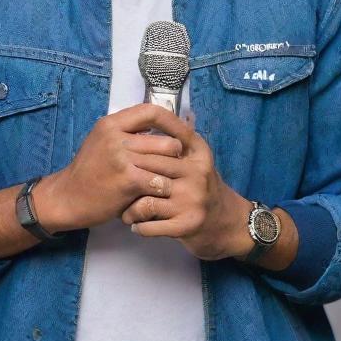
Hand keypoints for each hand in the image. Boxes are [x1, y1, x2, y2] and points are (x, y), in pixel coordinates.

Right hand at [35, 103, 185, 232]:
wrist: (67, 197)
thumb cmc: (89, 170)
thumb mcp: (103, 141)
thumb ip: (128, 133)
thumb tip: (165, 126)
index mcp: (111, 124)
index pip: (152, 111)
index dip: (173, 122)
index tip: (183, 134)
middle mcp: (116, 137)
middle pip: (166, 141)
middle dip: (177, 156)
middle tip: (179, 166)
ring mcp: (121, 159)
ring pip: (166, 162)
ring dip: (172, 175)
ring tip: (173, 182)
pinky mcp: (127, 180)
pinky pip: (159, 182)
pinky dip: (163, 190)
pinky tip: (160, 195)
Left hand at [119, 108, 251, 259]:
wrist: (225, 223)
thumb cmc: (200, 187)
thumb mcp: (196, 160)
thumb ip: (177, 141)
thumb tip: (148, 113)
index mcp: (198, 154)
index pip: (166, 139)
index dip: (141, 141)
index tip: (122, 144)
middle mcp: (197, 174)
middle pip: (150, 168)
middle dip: (128, 175)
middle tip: (116, 181)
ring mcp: (192, 200)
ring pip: (146, 200)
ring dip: (130, 209)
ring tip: (126, 212)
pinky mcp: (187, 225)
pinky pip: (150, 225)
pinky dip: (138, 226)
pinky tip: (136, 225)